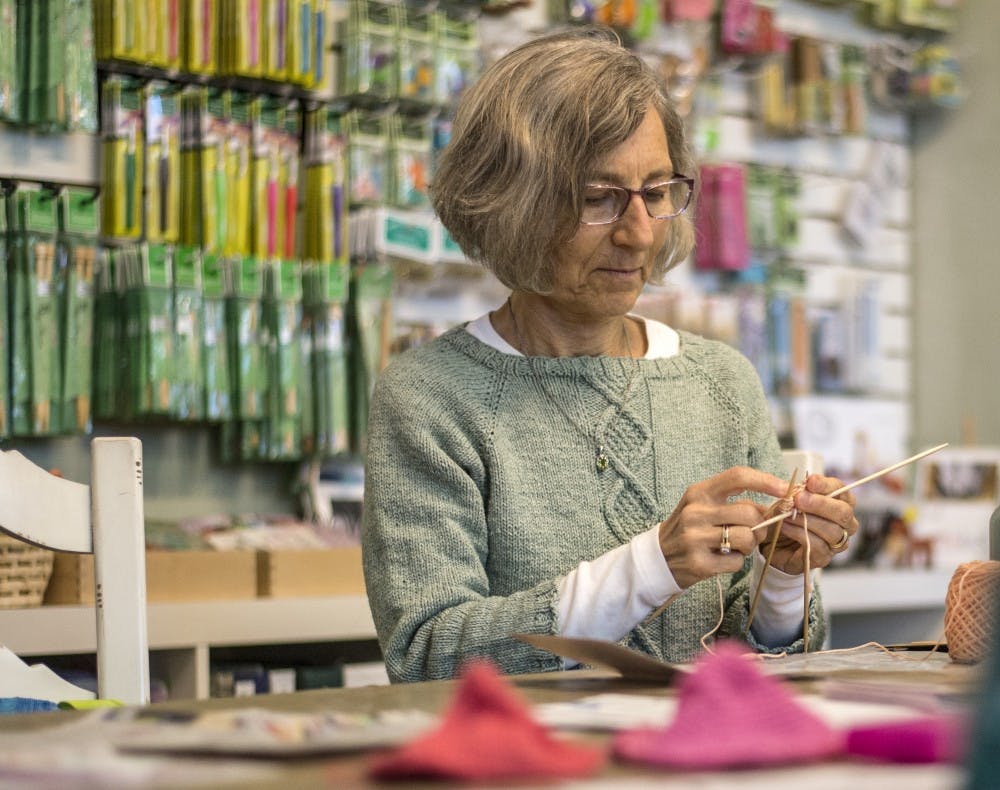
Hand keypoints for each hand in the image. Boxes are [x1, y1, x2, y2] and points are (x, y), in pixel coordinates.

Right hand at [657, 467, 790, 588]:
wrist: (659, 558)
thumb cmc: (690, 528)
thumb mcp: (704, 506)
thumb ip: (734, 502)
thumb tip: (776, 504)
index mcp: (698, 492)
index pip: (737, 476)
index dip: (764, 480)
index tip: (784, 489)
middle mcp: (694, 512)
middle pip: (749, 512)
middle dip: (761, 524)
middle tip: (755, 530)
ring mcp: (695, 538)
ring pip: (747, 538)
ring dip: (750, 545)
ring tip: (736, 545)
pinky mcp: (699, 563)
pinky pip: (737, 561)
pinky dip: (737, 562)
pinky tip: (722, 558)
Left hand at [762, 474, 858, 575]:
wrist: (769, 541)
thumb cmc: (785, 516)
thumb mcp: (789, 499)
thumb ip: (798, 492)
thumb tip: (801, 489)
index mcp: (839, 503)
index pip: (842, 490)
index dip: (827, 485)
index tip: (810, 482)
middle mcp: (844, 524)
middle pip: (843, 513)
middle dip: (821, 504)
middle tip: (799, 499)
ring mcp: (836, 543)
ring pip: (832, 531)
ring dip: (807, 520)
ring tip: (787, 515)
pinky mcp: (823, 558)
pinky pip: (818, 546)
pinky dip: (799, 534)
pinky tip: (785, 527)